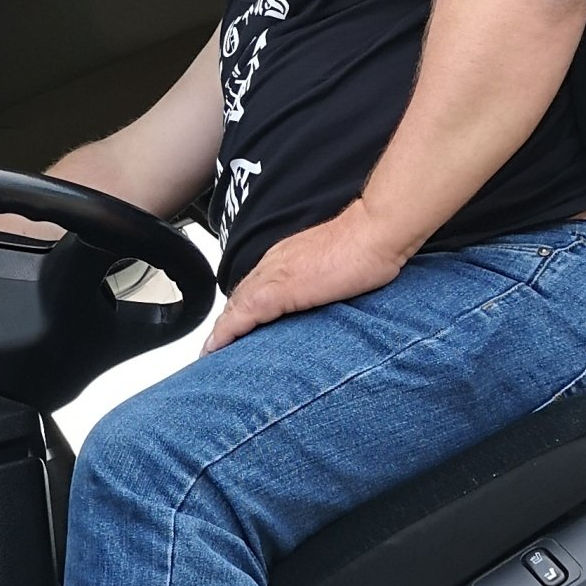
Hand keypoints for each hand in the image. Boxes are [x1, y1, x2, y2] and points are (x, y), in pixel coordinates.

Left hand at [202, 200, 407, 354]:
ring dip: (222, 331)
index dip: (239, 312)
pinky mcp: (280, 290)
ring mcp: (275, 275)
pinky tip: (216, 348)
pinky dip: (226, 332)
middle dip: (225, 324)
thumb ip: (323, 281)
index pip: (253, 288)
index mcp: (286, 258)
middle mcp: (274, 263)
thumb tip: (326, 297)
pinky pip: (243, 314)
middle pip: (239, 298)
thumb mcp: (338, 266)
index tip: (231, 331)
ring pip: (236, 307)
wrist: (375, 230)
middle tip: (213, 349)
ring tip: (210, 355)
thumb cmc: (367, 246)